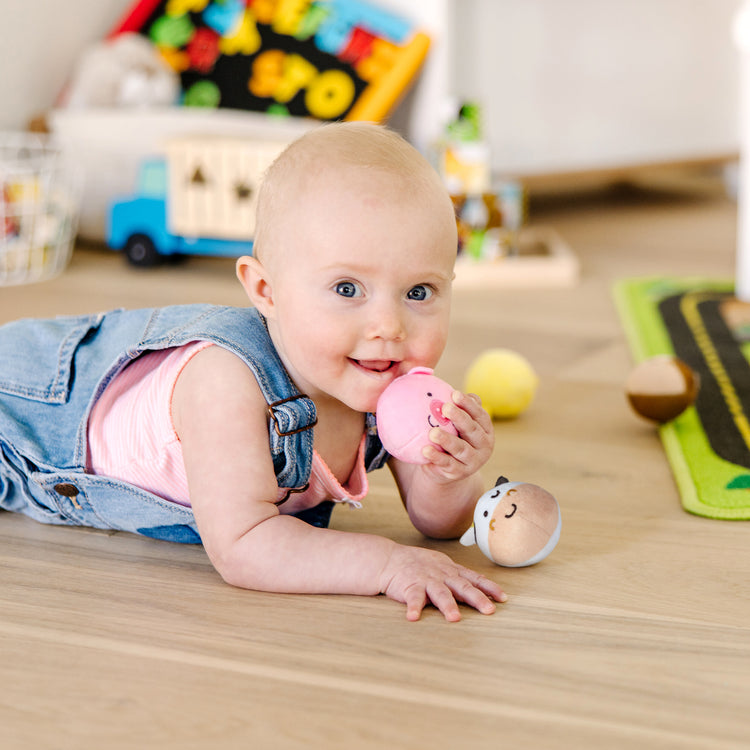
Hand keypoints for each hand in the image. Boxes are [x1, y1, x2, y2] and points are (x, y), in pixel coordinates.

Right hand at [379, 543, 506, 621]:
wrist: (390, 559)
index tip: (503, 598)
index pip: (474, 579)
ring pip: (440, 593)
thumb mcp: (443, 565)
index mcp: (451, 571)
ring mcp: (426, 580)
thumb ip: (460, 575)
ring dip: (447, 605)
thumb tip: (483, 583)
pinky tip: (413, 617)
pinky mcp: (409, 586)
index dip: (489, 588)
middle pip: (462, 587)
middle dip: (477, 598)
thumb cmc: (419, 564)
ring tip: (455, 618)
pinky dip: (413, 607)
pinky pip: (412, 598)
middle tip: (489, 610)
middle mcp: (442, 575)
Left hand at [421, 391, 493, 483]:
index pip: (480, 414)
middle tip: (445, 407)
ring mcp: (473, 461)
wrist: (446, 468)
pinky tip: (425, 450)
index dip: (469, 404)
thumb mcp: (456, 423)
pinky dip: (437, 457)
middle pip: (472, 430)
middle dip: (460, 418)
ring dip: (447, 440)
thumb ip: (456, 406)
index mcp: (485, 429)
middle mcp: (483, 445)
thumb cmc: (451, 436)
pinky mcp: (459, 473)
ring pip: (461, 449)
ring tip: (432, 432)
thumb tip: (444, 386)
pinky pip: (448, 464)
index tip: (454, 393)